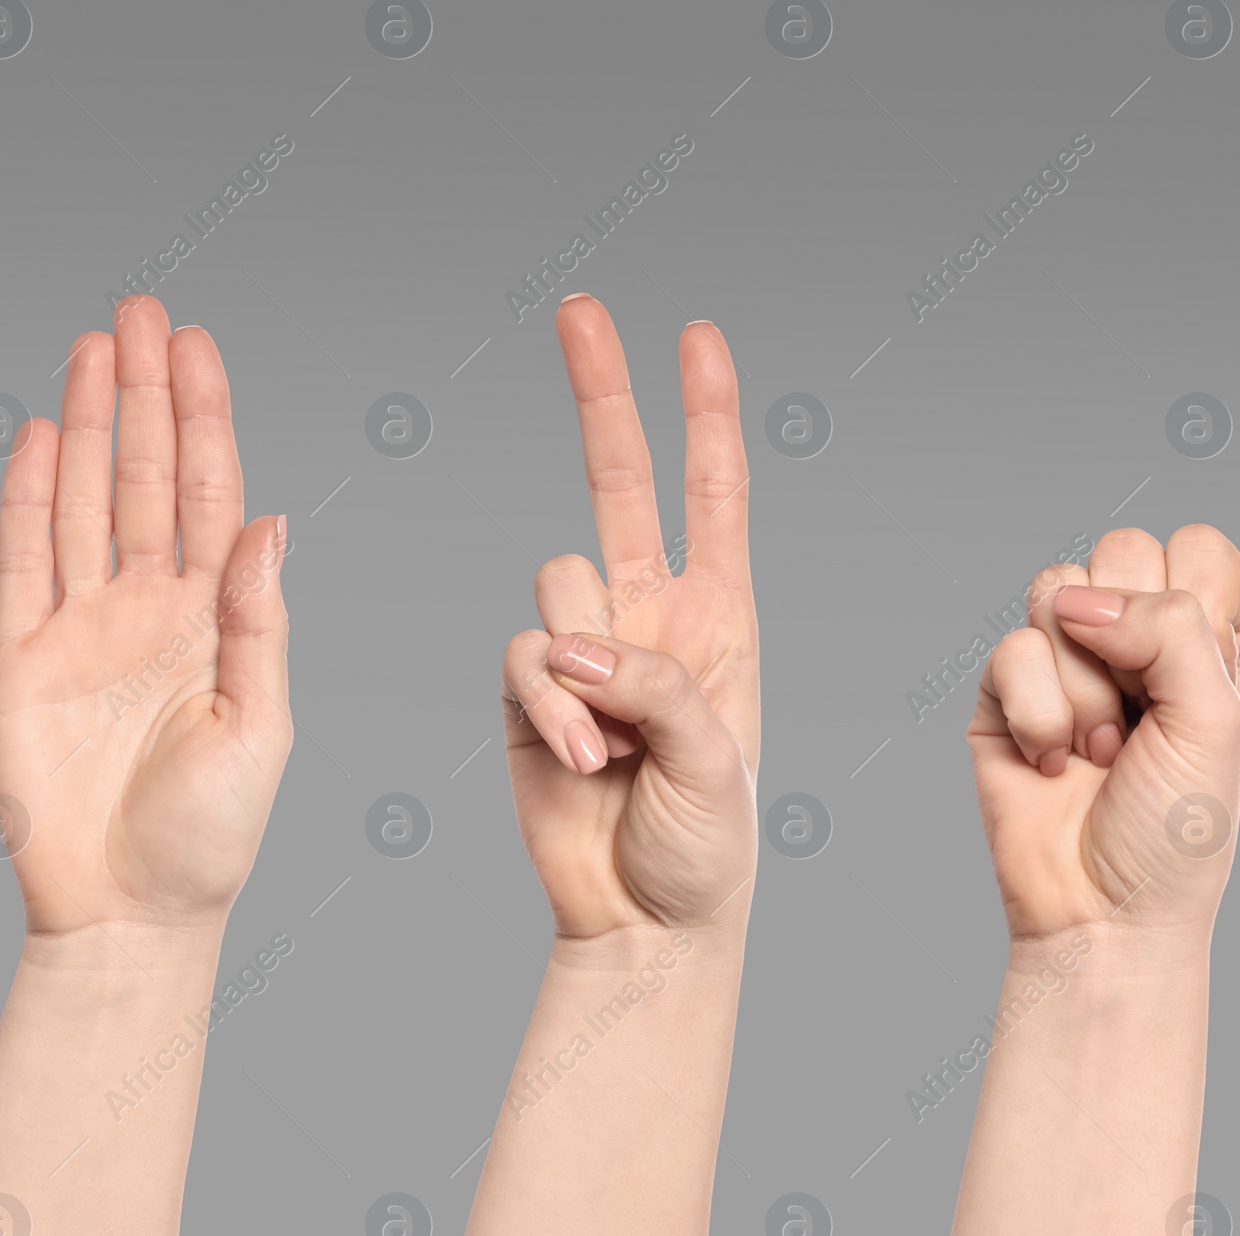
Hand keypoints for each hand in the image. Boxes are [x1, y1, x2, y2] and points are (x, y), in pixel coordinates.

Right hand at [0, 295, 291, 940]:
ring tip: (92, 346)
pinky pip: (21, 562)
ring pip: (83, 500)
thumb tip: (269, 522)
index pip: (209, 494)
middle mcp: (152, 608)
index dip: (202, 418)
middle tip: (141, 310)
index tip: (196, 345)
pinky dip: (27, 499)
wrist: (129, 915)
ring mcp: (83, 627)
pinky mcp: (22, 659)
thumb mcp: (258, 724)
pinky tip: (38, 438)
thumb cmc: (209, 835)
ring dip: (88, 423)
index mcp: (215, 618)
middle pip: (144, 476)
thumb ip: (257, 621)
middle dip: (145, 394)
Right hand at [499, 296, 758, 943]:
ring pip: (556, 584)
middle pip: (619, 482)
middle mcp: (650, 618)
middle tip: (579, 309)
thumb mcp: (718, 762)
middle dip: (603, 395)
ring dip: (581, 663)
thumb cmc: (707, 847)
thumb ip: (654, 685)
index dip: (706, 414)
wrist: (643, 922)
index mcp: (720, 620)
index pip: (713, 495)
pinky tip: (577, 759)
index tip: (696, 338)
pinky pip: (519, 656)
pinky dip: (544, 705)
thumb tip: (569, 643)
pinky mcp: (527, 693)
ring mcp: (584, 652)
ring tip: (615, 750)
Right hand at [966, 526, 1239, 943]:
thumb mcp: (1212, 720)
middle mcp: (1134, 642)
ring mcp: (1064, 663)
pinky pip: (1008, 650)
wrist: (1099, 910)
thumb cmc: (1171, 833)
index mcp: (1204, 642)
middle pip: (1120, 550)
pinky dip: (1035, 715)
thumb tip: (1080, 601)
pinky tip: (1052, 760)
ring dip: (1081, 688)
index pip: (1197, 549)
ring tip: (1098, 748)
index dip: (1190, 598)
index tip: (1191, 677)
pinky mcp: (1004, 692)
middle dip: (1129, 639)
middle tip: (1138, 711)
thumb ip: (1169, 627)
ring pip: (1055, 591)